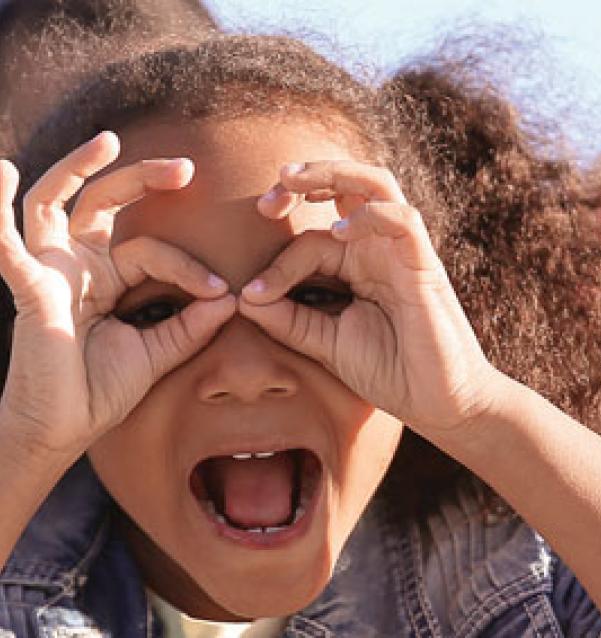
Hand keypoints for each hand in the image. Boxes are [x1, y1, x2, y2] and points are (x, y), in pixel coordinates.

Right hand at [0, 132, 235, 455]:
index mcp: (105, 277)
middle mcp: (75, 265)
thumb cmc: (101, 390)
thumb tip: (233, 299)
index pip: (149, 250)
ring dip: (76, 168)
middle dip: (139, 178)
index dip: (188, 268)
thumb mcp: (157, 351)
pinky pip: (8, 245)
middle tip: (184, 167)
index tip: (222, 291)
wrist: (63, 428)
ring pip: (54, 203)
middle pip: (102, 203)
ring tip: (106, 140)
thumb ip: (191, 325)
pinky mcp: (29, 290)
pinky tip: (1, 171)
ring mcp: (49, 272)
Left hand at [239, 160, 499, 434]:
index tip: (252, 294)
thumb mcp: (326, 344)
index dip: (277, 262)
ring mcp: (402, 252)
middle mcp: (378, 249)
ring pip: (375, 184)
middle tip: (267, 196)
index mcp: (356, 265)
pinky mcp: (424, 264)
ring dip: (333, 173)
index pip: (310, 242)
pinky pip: (402, 220)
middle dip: (305, 178)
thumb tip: (243, 298)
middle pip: (346, 186)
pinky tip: (340, 233)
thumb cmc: (388, 372)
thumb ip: (288, 321)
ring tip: (292, 180)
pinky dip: (369, 216)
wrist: (436, 403)